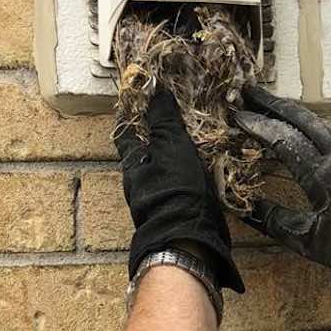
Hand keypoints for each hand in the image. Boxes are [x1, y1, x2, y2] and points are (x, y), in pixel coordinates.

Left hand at [114, 89, 243, 292]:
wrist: (189, 238)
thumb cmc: (174, 190)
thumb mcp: (170, 146)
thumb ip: (163, 120)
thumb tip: (155, 91)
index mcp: (133, 164)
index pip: (126, 134)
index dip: (131, 117)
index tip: (139, 103)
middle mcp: (140, 183)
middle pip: (144, 155)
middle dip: (156, 140)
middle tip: (172, 123)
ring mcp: (158, 200)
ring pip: (163, 173)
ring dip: (175, 161)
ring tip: (193, 146)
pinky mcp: (177, 213)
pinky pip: (181, 188)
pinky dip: (190, 179)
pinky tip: (204, 175)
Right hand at [234, 86, 330, 304]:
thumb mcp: (307, 240)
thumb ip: (273, 220)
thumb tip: (243, 207)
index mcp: (322, 174)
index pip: (283, 139)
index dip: (258, 126)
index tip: (236, 116)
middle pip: (301, 120)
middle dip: (272, 104)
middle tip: (248, 91)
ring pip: (318, 124)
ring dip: (292, 113)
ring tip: (270, 104)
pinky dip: (311, 126)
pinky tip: (301, 128)